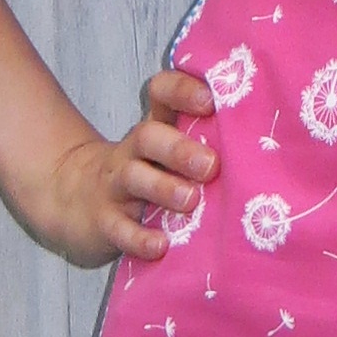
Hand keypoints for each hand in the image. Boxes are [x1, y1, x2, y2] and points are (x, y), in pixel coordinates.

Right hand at [22, 68, 220, 268]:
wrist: (72, 199)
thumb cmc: (144, 176)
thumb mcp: (166, 154)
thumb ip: (205, 146)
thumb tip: (263, 152)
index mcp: (155, 129)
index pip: (162, 94)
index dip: (182, 91)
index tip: (211, 101)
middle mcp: (133, 152)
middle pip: (149, 136)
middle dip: (180, 149)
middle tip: (211, 165)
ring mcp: (114, 186)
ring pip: (134, 178)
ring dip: (163, 188)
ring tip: (191, 200)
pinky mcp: (103, 221)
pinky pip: (118, 228)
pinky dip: (139, 238)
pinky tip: (161, 246)